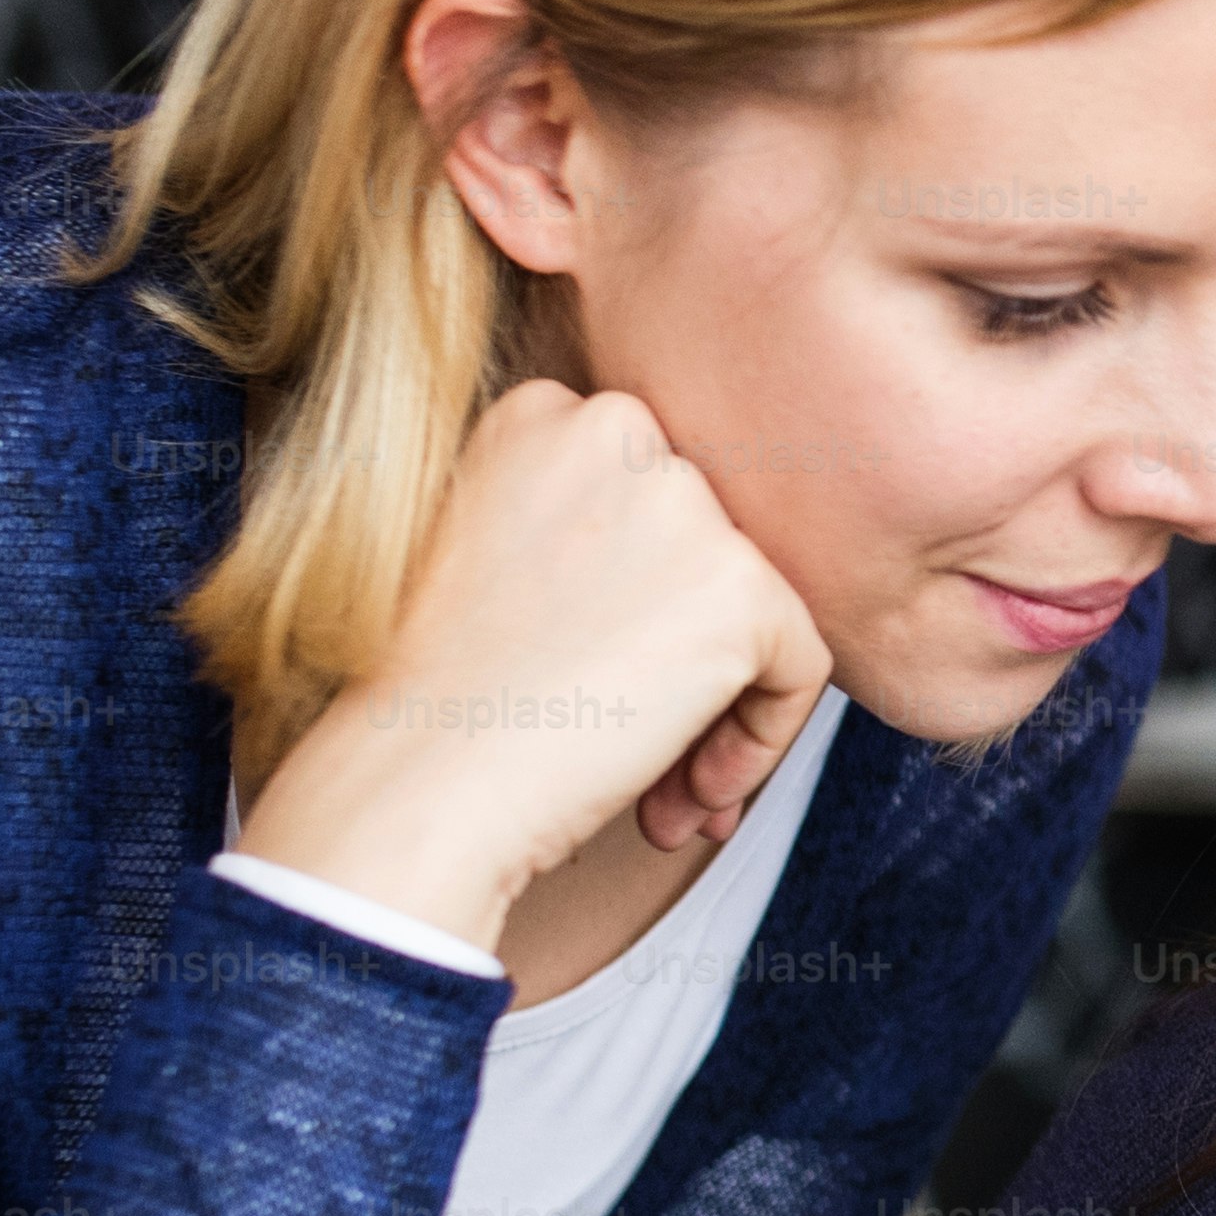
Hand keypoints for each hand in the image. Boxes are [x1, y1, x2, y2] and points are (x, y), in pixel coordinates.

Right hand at [234, 380, 830, 948]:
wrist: (415, 782)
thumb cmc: (434, 704)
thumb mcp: (494, 568)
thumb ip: (594, 542)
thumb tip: (683, 588)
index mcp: (543, 415)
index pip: (652, 507)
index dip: (640, 610)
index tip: (593, 688)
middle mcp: (616, 428)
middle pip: (708, 555)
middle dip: (686, 663)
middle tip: (642, 759)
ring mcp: (681, 500)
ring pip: (759, 612)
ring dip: (720, 713)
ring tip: (665, 798)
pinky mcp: (738, 583)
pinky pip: (801, 666)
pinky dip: (764, 741)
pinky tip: (690, 799)